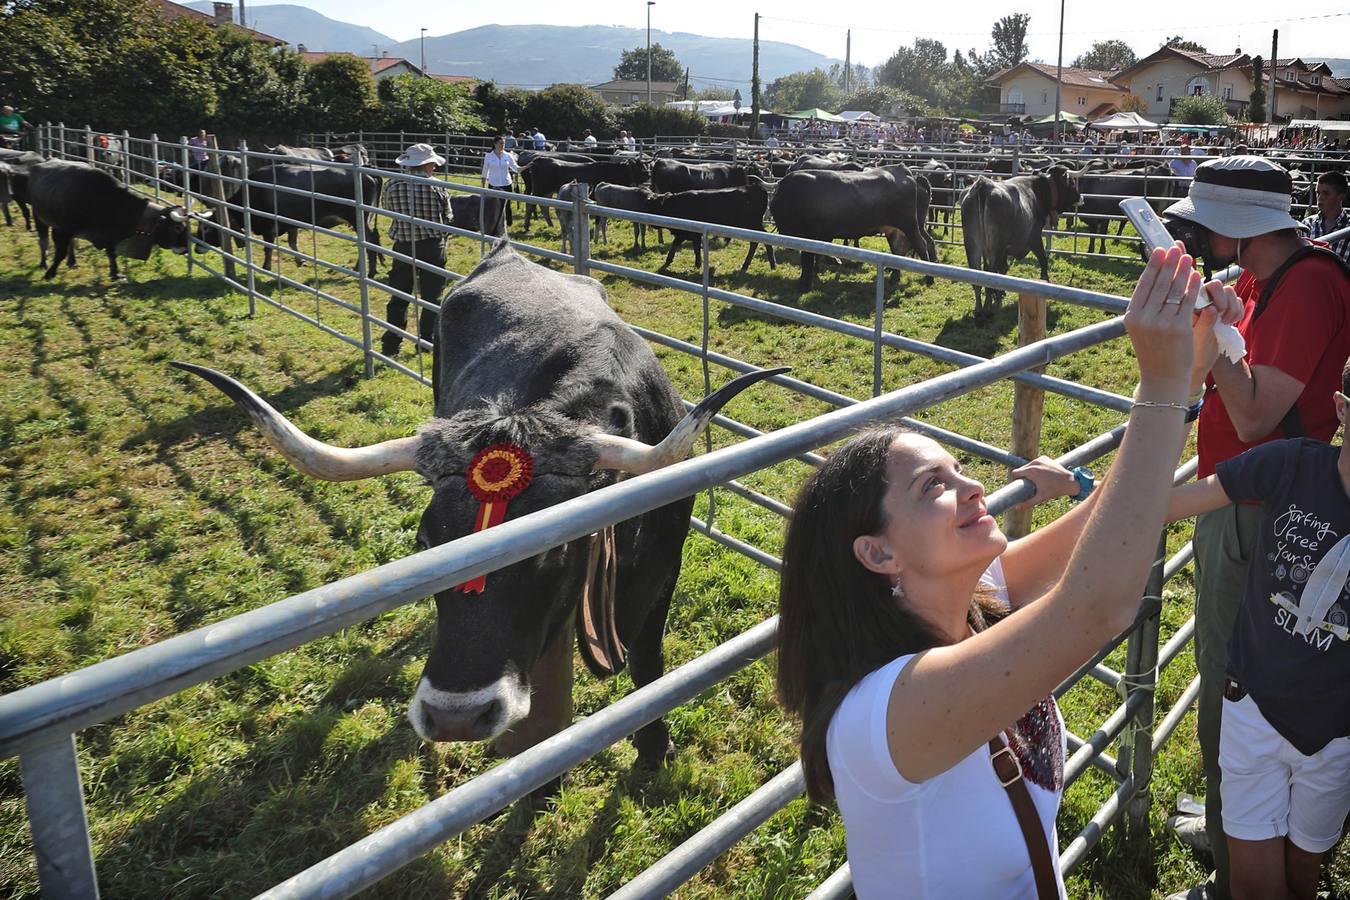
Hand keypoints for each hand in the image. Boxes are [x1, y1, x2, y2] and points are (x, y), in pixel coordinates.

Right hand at [1011, 456, 1079, 508]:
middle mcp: (1035, 462)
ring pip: (1028, 465)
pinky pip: (1035, 462)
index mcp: (1031, 471)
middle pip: (1021, 469)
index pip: (1015, 473)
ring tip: (1036, 479)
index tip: (1020, 484)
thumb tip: (1017, 508)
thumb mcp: (1041, 497)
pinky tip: (1041, 473)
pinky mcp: (1045, 458)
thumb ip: (1028, 503)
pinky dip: (1036, 467)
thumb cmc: (1055, 489)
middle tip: (1030, 484)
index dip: (1015, 479)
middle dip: (1023, 476)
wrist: (1070, 481)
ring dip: (1029, 471)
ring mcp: (1040, 459)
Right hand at [1125, 246, 1201, 394]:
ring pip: (1174, 290)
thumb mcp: (1142, 329)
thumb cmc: (1154, 352)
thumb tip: (1156, 278)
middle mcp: (1144, 319)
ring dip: (1182, 270)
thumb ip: (1146, 307)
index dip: (1153, 266)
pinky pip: (1187, 302)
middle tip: (1176, 248)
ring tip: (1188, 257)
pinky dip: (1192, 286)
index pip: (1143, 285)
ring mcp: (1161, 323)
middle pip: (1159, 284)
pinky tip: (1196, 276)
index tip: (1160, 250)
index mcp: (1132, 317)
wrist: (1162, 378)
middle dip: (1169, 263)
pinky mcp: (1179, 328)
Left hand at [1189, 279, 1243, 388]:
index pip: (1202, 286)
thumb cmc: (1192, 352)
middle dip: (1224, 300)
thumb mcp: (1197, 339)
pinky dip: (1237, 310)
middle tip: (1222, 317)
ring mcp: (1213, 305)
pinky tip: (1231, 322)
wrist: (1199, 362)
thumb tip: (1211, 308)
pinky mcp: (1224, 311)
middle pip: (1218, 286)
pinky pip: (1237, 301)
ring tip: (1226, 322)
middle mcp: (1199, 301)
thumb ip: (1204, 323)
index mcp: (1186, 304)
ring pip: (1229, 292)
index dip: (1213, 296)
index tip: (1216, 311)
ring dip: (1232, 306)